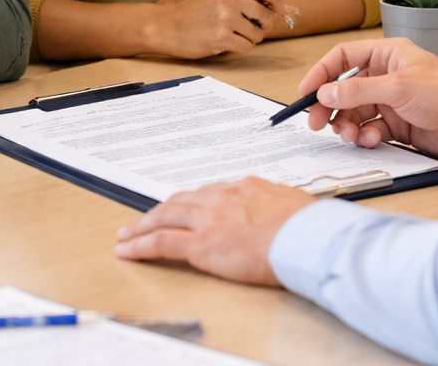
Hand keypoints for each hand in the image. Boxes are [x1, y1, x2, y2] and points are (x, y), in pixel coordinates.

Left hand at [114, 178, 313, 284]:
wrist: (308, 237)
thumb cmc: (309, 227)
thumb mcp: (293, 205)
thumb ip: (275, 208)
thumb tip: (278, 215)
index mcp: (245, 187)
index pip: (208, 193)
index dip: (190, 203)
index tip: (182, 210)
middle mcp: (222, 197)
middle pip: (180, 201)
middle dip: (159, 211)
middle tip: (144, 220)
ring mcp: (209, 218)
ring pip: (164, 217)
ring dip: (142, 226)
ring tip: (127, 235)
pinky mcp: (201, 243)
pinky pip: (160, 242)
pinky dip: (140, 245)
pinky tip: (128, 250)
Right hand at [144, 0, 292, 58]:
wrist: (170, 25)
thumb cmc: (200, 8)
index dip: (278, 7)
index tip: (272, 13)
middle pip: (269, 16)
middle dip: (263, 25)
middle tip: (247, 25)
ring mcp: (225, 16)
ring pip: (259, 34)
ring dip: (250, 37)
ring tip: (232, 32)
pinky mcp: (221, 37)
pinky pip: (247, 47)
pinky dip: (240, 47)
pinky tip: (225, 40)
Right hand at [300, 38, 437, 160]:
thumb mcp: (398, 87)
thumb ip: (358, 90)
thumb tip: (325, 93)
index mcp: (388, 54)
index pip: (343, 58)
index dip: (322, 73)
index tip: (305, 92)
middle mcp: (387, 76)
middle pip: (345, 89)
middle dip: (330, 106)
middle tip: (317, 124)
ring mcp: (392, 101)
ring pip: (355, 112)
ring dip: (348, 125)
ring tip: (350, 135)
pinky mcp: (398, 125)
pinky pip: (370, 129)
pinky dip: (367, 136)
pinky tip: (374, 139)